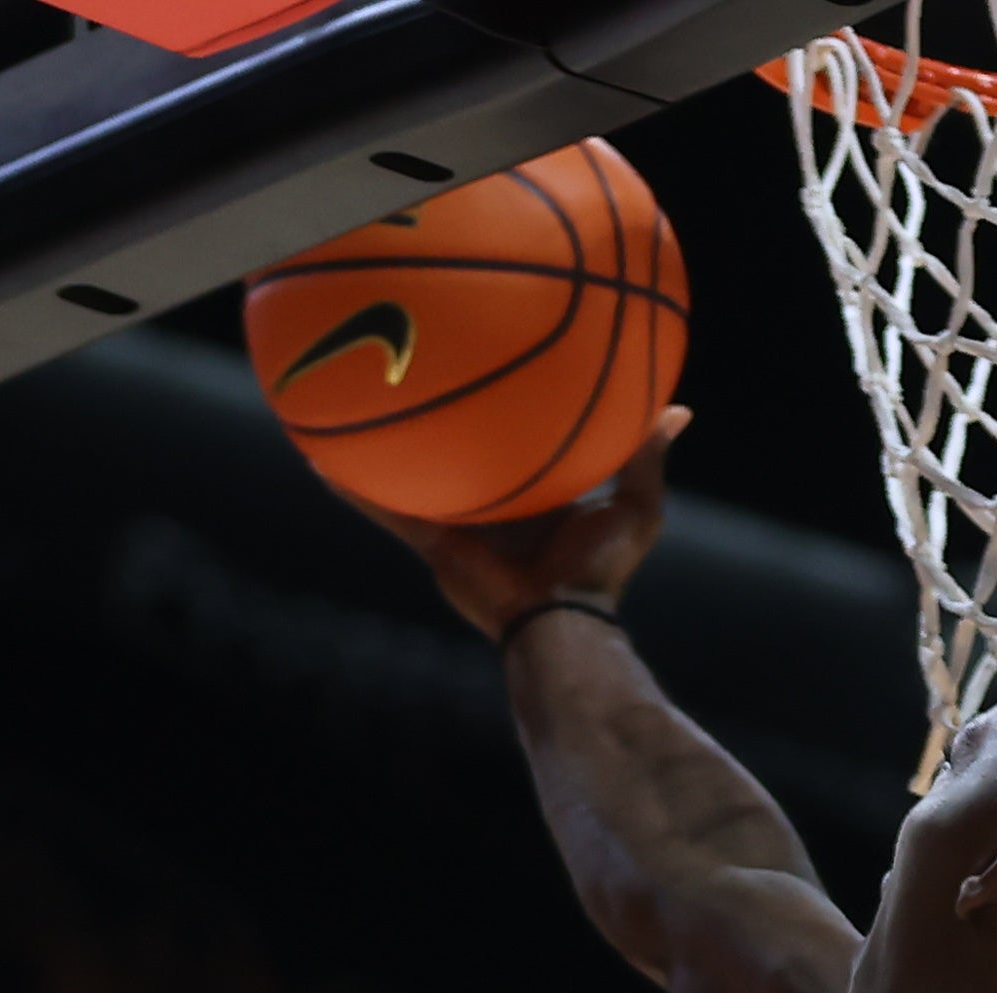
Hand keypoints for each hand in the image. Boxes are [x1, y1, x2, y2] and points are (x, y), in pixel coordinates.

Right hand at [337, 403, 690, 639]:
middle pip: (459, 453)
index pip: (517, 444)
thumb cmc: (601, 570)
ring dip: (384, 447)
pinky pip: (386, 509)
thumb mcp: (635, 507)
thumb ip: (645, 457)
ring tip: (348, 401)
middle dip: (440, 420)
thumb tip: (677, 408)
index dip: (507, 412)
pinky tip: (319, 458)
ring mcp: (458, 524)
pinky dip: (354, 487)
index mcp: (537, 495)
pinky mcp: (432, 543)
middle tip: (413, 367)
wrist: (560, 622)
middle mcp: (493, 505)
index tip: (494, 369)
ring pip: (413, 475)